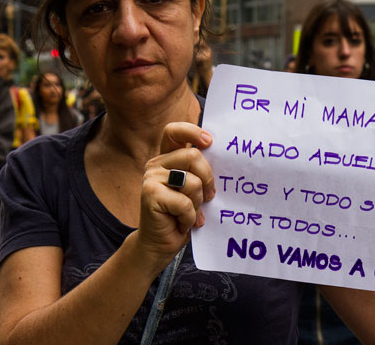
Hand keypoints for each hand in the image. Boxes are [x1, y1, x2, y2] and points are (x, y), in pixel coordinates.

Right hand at [137, 122, 214, 272]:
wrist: (160, 244)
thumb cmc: (181, 216)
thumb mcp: (194, 190)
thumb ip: (199, 172)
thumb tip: (224, 159)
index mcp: (167, 159)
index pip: (173, 131)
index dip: (192, 131)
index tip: (209, 142)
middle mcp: (156, 164)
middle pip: (193, 156)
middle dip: (208, 180)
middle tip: (209, 197)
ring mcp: (151, 179)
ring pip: (192, 182)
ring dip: (198, 203)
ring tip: (190, 214)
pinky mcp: (150, 195)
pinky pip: (184, 203)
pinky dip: (189, 217)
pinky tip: (182, 223)